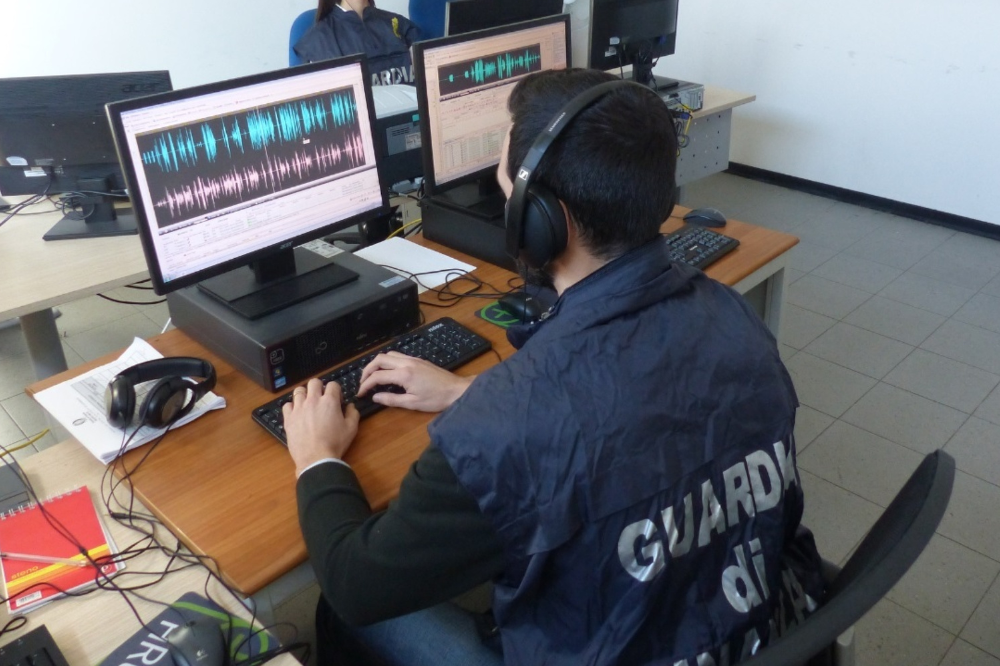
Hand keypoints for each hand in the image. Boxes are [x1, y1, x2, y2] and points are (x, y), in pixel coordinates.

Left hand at [282, 378, 359, 475]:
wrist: (316, 459)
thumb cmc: (335, 443)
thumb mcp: (351, 429)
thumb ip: (353, 413)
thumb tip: (350, 406)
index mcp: (329, 401)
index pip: (333, 384)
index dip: (336, 391)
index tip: (337, 400)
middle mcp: (313, 401)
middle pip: (314, 382)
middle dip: (319, 387)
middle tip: (322, 399)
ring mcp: (298, 408)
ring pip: (298, 391)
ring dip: (305, 394)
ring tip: (308, 404)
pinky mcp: (288, 418)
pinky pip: (287, 405)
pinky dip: (292, 407)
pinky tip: (297, 413)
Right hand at [357, 351, 473, 412]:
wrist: (456, 390)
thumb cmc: (436, 399)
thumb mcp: (412, 403)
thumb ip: (391, 399)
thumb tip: (375, 397)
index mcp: (404, 374)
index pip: (377, 376)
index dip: (365, 384)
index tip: (360, 393)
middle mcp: (406, 362)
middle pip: (379, 359)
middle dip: (367, 370)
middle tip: (363, 382)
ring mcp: (413, 359)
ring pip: (388, 354)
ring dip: (377, 363)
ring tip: (372, 375)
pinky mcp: (418, 359)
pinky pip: (398, 355)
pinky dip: (387, 361)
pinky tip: (388, 370)